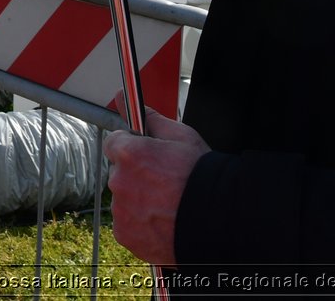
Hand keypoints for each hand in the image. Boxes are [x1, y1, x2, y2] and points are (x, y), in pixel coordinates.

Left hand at [103, 109, 209, 266]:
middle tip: (162, 182)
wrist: (220, 220)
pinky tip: (163, 220)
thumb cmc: (202, 176)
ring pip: (123, 199)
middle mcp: (119, 181)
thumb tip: (125, 98)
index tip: (144, 155)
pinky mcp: (126, 234)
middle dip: (134, 175)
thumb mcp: (181, 136)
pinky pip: (127, 224)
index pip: (114, 143)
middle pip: (118, 172)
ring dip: (137, 200)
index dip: (131, 148)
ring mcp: (122, 210)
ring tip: (167, 203)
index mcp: (129, 154)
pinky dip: (140, 224)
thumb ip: (150, 119)